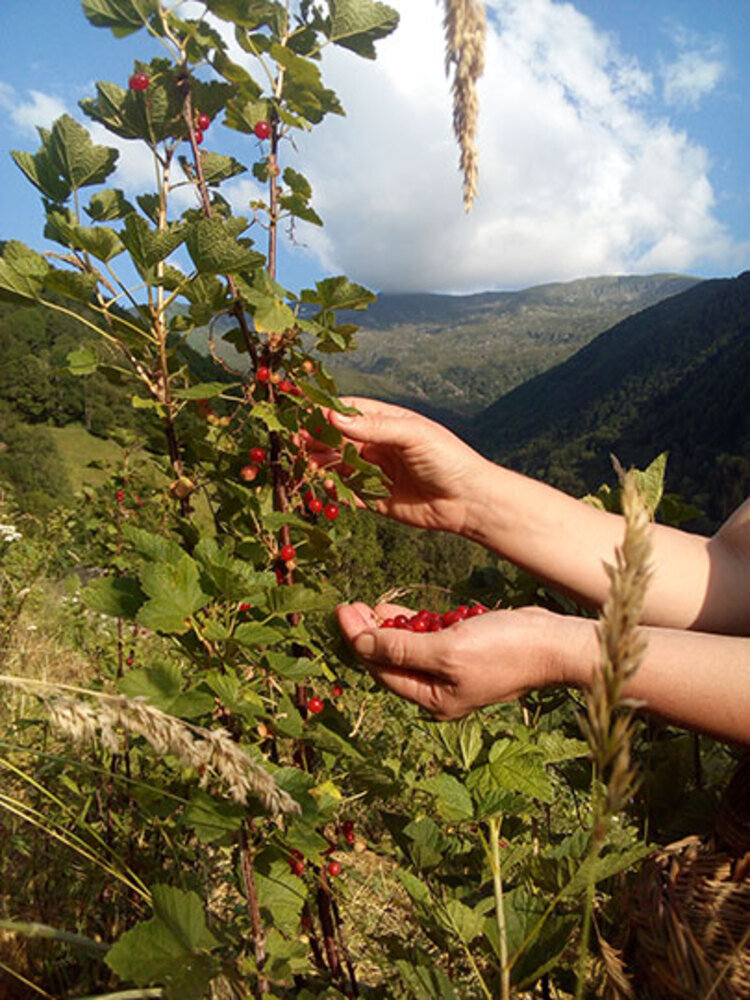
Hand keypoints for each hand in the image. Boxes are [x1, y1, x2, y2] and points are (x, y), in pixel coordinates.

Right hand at [313, 397, 487, 534]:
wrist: (470, 501)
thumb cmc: (448, 458)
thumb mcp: (412, 435)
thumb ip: (373, 427)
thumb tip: (333, 417)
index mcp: (384, 422)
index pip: (345, 411)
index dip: (321, 411)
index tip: (297, 411)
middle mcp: (375, 445)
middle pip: (334, 439)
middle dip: (313, 439)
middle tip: (292, 442)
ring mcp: (374, 471)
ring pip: (336, 466)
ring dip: (318, 465)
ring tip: (303, 465)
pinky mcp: (374, 499)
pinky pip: (346, 493)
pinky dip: (332, 491)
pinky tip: (324, 487)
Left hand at [336, 601, 571, 718]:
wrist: (556, 642)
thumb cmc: (506, 650)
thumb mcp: (447, 649)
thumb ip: (401, 647)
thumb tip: (360, 642)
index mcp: (433, 699)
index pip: (381, 668)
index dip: (357, 639)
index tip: (342, 610)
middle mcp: (440, 690)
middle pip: (392, 659)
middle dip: (370, 632)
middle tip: (351, 604)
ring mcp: (455, 671)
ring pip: (410, 647)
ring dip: (391, 626)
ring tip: (371, 605)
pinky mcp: (468, 651)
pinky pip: (431, 638)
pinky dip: (417, 624)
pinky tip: (403, 610)